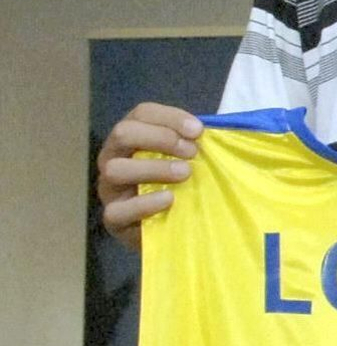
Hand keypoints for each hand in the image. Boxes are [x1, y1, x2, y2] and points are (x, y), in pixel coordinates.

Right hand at [96, 102, 203, 249]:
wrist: (172, 231)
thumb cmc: (181, 187)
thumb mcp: (188, 161)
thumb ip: (194, 144)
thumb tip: (217, 129)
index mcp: (131, 138)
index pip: (141, 114)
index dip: (170, 117)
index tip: (199, 130)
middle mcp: (113, 158)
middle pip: (123, 133)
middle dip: (160, 138)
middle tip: (192, 152)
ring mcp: (110, 189)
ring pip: (115, 169)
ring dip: (153, 168)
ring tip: (184, 173)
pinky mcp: (114, 220)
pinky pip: (118, 210)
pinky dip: (145, 203)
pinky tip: (169, 199)